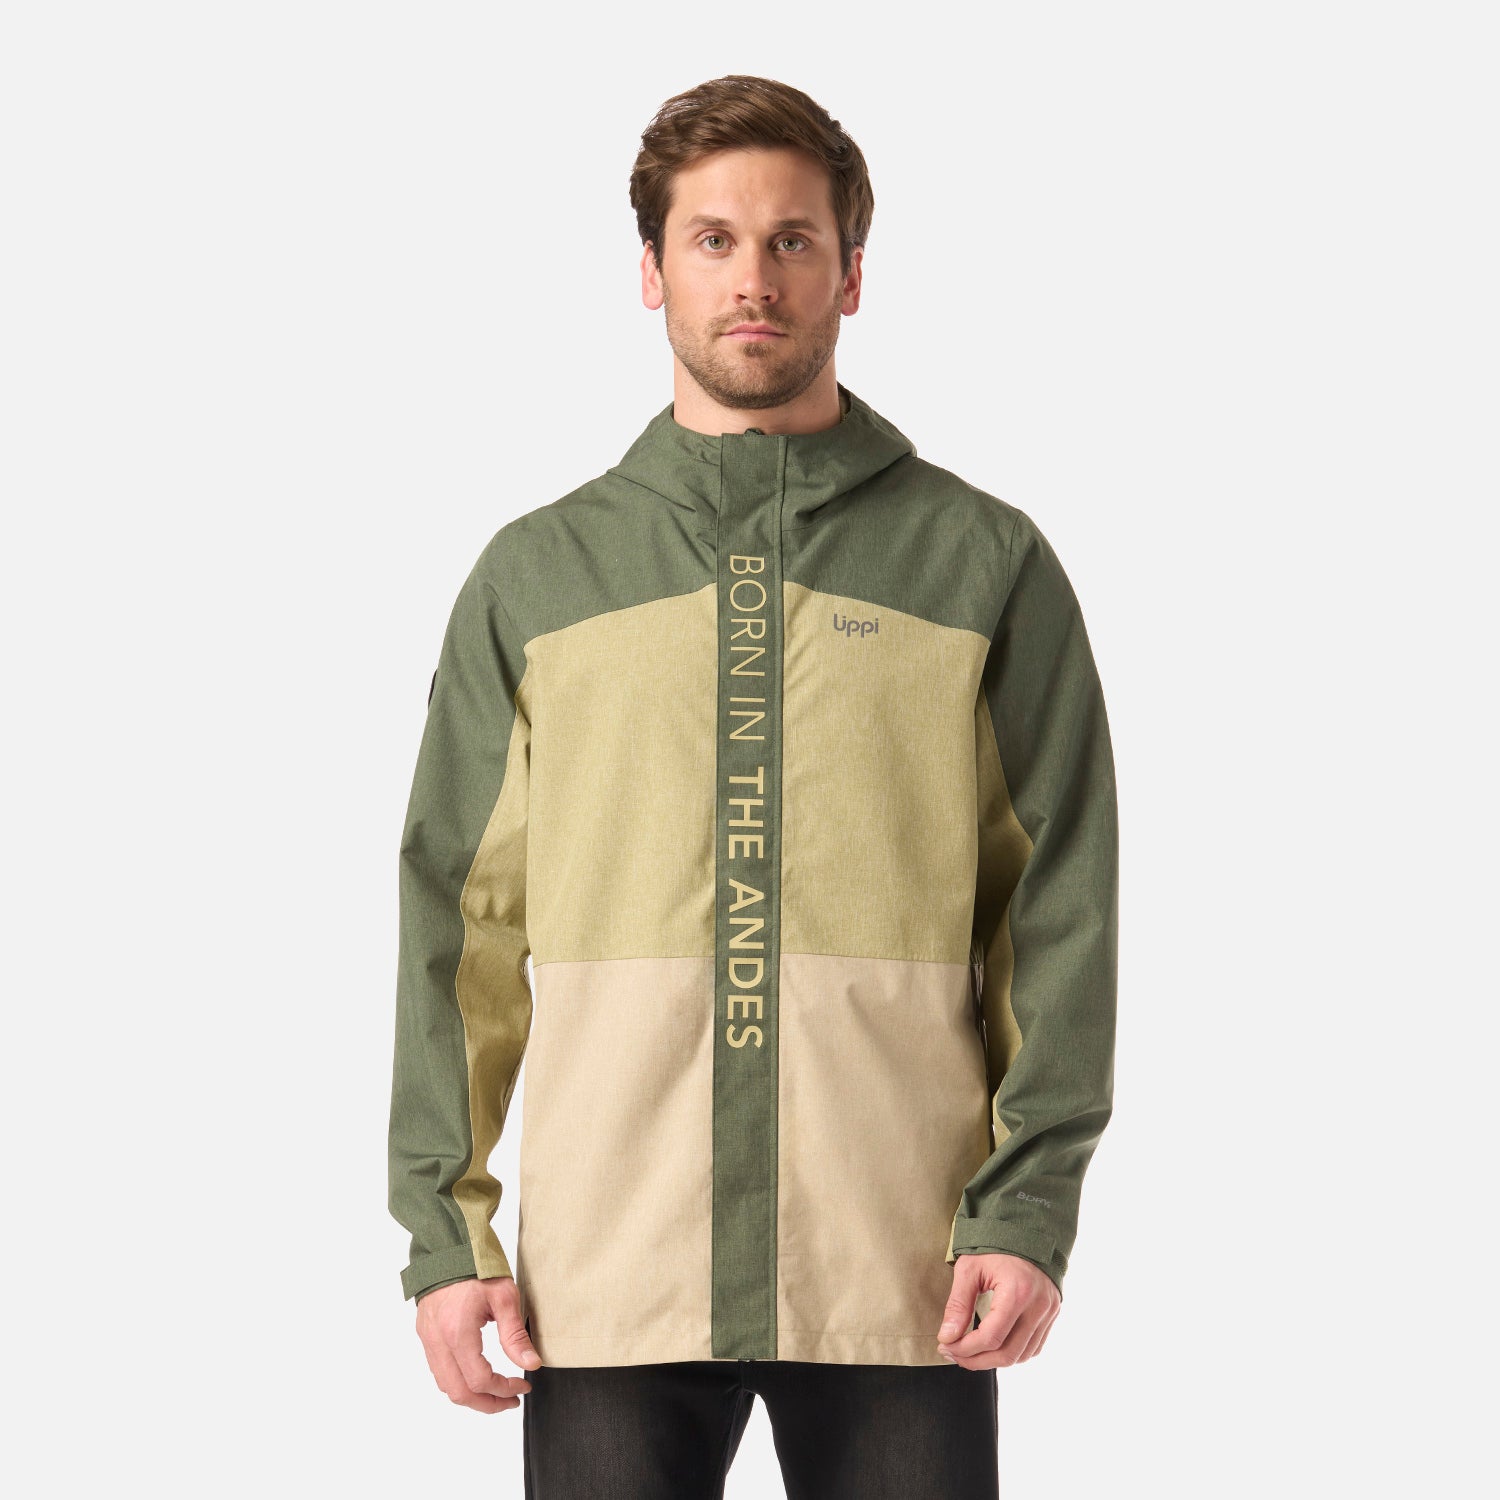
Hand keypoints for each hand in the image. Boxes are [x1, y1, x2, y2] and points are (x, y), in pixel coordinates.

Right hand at [414, 1275, 542, 1412]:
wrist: (448, 1246)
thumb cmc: (477, 1267)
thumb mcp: (504, 1296)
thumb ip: (515, 1335)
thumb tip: (531, 1364)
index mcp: (457, 1332)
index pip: (479, 1380)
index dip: (504, 1390)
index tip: (523, 1385)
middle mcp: (437, 1341)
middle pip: (459, 1392)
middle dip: (487, 1403)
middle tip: (511, 1400)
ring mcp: (428, 1339)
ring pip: (446, 1385)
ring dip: (472, 1395)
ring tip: (497, 1392)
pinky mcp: (425, 1334)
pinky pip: (439, 1370)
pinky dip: (458, 1380)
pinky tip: (477, 1375)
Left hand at [936, 1253, 1059, 1369]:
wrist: (1027, 1229)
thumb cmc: (995, 1245)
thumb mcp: (970, 1268)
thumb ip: (958, 1304)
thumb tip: (947, 1338)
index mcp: (1018, 1291)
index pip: (991, 1337)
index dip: (965, 1349)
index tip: (945, 1346)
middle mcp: (1039, 1306)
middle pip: (1008, 1353)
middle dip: (976, 1360)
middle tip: (954, 1354)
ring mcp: (1049, 1312)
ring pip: (1022, 1355)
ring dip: (994, 1360)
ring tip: (970, 1353)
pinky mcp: (1052, 1314)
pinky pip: (1034, 1347)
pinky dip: (1013, 1353)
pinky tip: (993, 1347)